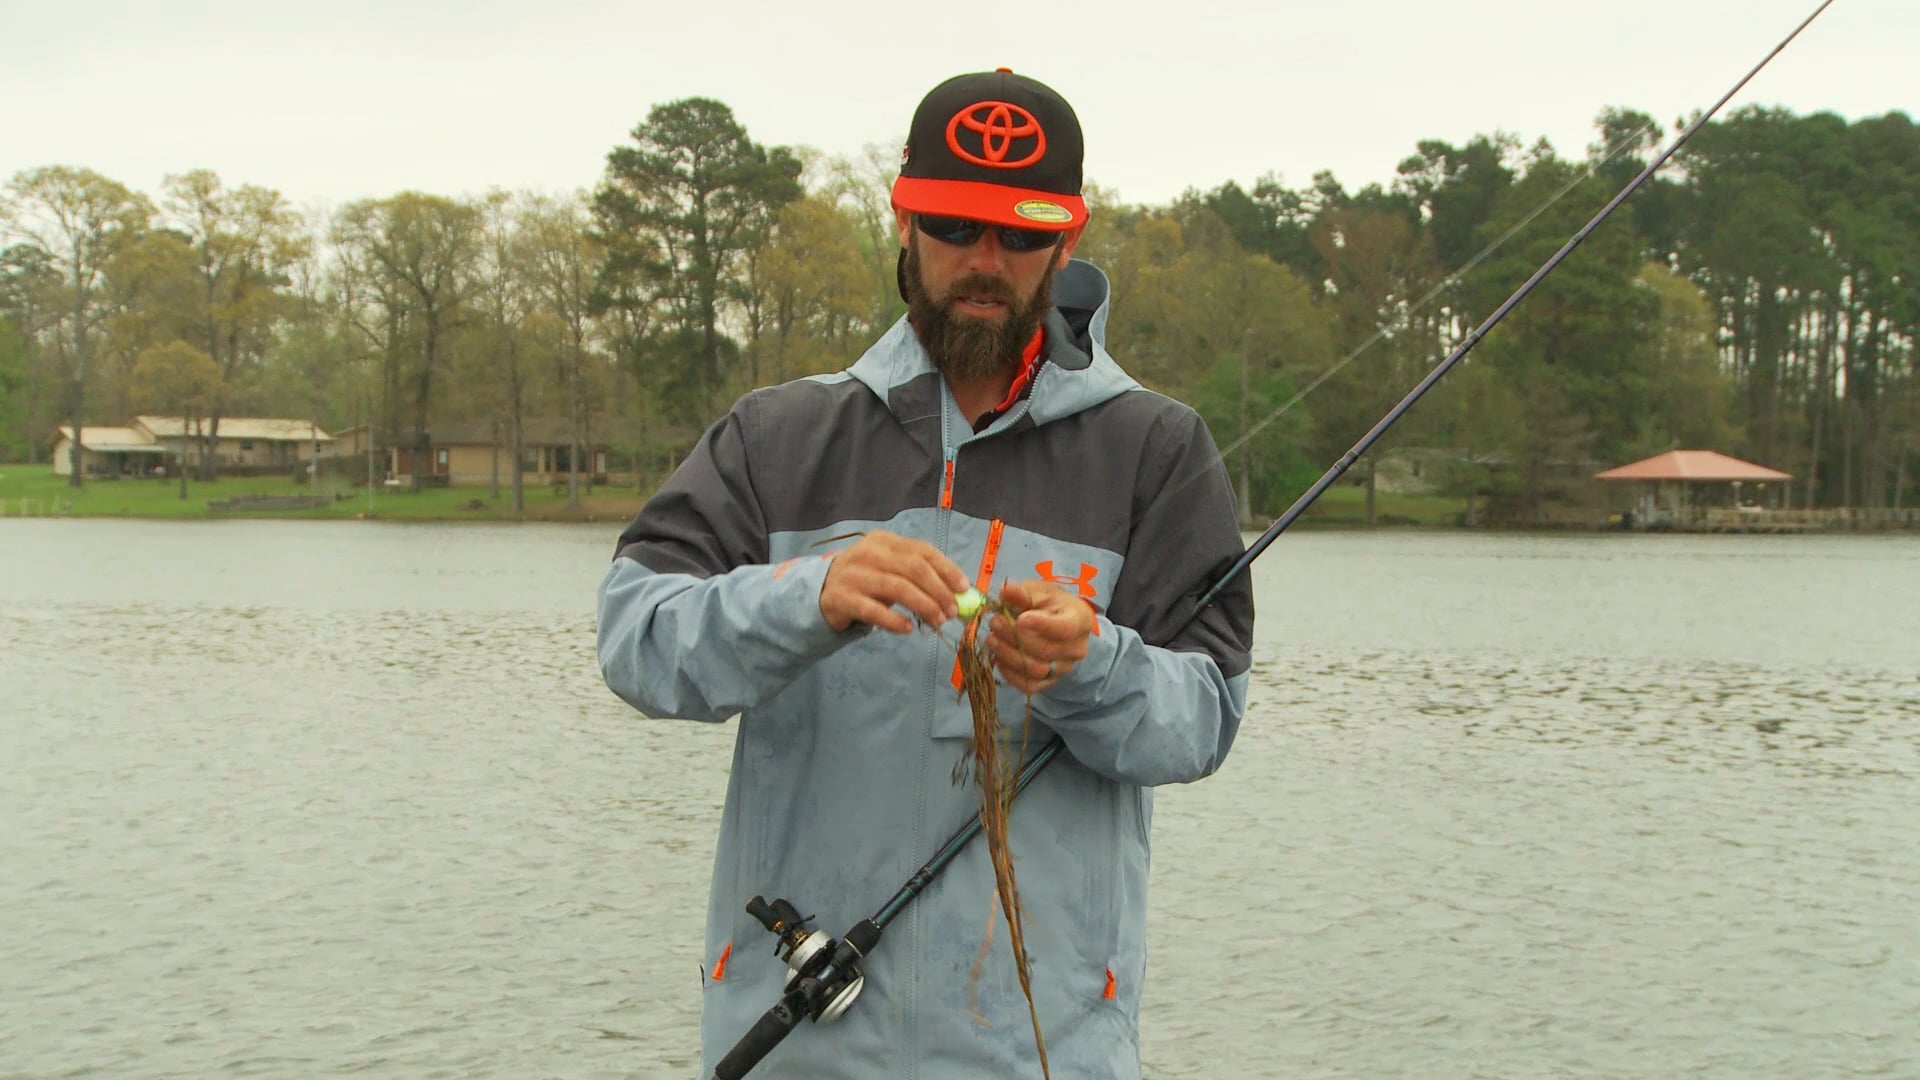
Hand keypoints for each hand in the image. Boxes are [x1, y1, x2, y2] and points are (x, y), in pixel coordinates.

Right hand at [818, 531, 969, 634]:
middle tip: (952, 611)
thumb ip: (917, 575)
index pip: (922, 551)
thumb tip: (957, 592)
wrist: (821, 592)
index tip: (963, 588)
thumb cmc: (865, 580)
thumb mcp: (888, 568)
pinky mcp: (842, 598)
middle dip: (938, 590)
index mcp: (884, 541)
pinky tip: (907, 629)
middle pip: (913, 568)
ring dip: (923, 606)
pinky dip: (894, 621)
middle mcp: (868, 553)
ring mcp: (853, 575)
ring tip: (937, 622)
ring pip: (897, 588)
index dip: (946, 569)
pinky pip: (873, 611)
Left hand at [985, 579, 1092, 693]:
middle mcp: (1076, 648)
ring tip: (991, 638)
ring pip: (1035, 670)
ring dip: (1008, 655)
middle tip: (995, 623)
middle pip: (1045, 650)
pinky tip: (999, 658)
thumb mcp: (1040, 591)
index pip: (1066, 628)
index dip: (1043, 625)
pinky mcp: (1049, 682)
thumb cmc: (1050, 605)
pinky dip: (1010, 674)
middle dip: (1015, 637)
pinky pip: (1029, 685)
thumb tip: (1006, 591)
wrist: (1059, 624)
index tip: (1020, 619)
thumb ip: (1023, 592)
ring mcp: (1063, 668)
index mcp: (1079, 620)